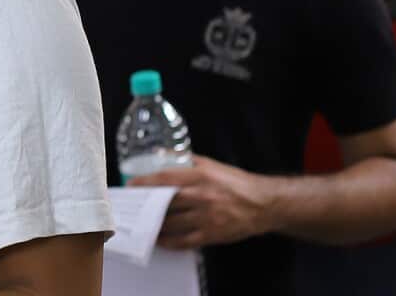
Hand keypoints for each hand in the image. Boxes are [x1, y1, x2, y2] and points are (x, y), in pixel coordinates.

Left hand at [130, 155, 276, 249]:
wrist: (263, 203)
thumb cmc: (236, 182)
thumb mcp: (212, 164)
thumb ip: (186, 160)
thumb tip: (160, 154)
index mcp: (201, 176)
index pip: (165, 179)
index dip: (145, 182)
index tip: (131, 185)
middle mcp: (202, 196)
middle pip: (165, 202)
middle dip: (146, 205)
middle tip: (132, 206)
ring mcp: (206, 217)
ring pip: (171, 223)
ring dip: (153, 224)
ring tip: (141, 223)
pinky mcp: (211, 234)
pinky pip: (184, 241)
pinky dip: (168, 241)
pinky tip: (159, 239)